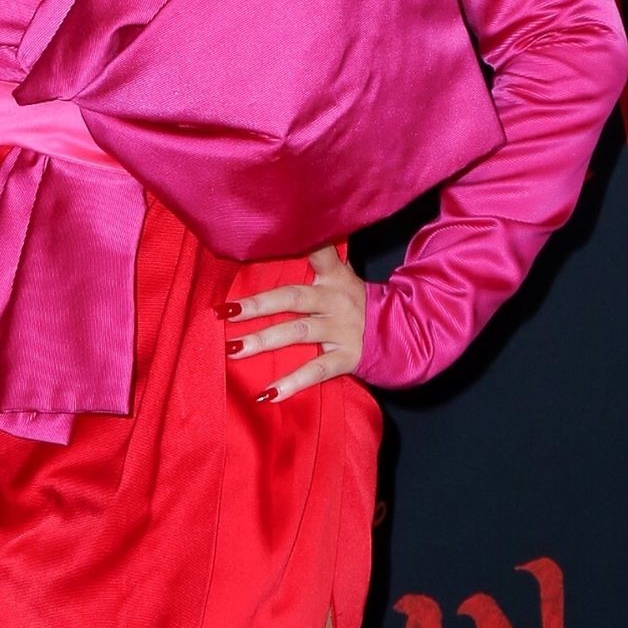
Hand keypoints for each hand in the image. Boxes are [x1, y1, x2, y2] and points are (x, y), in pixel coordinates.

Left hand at [219, 242, 366, 401]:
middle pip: (292, 298)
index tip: (270, 235)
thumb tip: (290, 234)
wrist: (402, 333)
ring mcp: (341, 329)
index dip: (298, 241)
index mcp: (333, 276)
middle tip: (225, 311)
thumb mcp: (343, 277)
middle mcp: (335, 300)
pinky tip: (267, 394)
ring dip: (263, 341)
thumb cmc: (357, 302)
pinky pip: (316, 370)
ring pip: (297, 333)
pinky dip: (292, 383)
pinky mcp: (346, 357)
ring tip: (233, 349)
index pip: (317, 251)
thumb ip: (320, 262)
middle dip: (258, 304)